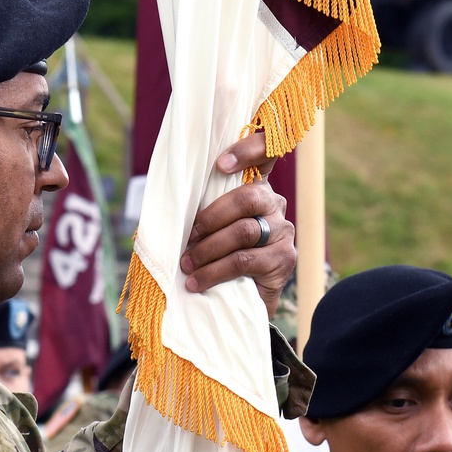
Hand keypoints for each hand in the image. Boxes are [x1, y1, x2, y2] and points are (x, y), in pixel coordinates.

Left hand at [179, 131, 295, 317]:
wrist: (242, 301)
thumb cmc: (217, 257)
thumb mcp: (208, 228)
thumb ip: (200, 209)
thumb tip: (167, 202)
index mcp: (255, 187)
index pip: (264, 155)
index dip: (248, 150)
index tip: (220, 164)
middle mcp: (274, 204)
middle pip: (247, 197)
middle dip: (210, 217)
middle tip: (188, 237)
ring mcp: (283, 231)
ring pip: (243, 231)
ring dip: (207, 249)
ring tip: (187, 264)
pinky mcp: (283, 259)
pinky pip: (244, 260)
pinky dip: (215, 271)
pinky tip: (198, 281)